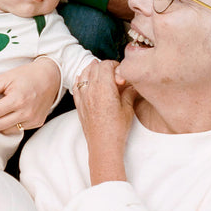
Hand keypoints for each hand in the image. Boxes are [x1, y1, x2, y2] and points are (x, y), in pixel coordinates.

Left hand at [0, 57, 59, 134]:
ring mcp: (33, 120)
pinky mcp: (37, 123)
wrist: (51, 76)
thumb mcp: (5, 78)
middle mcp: (26, 113)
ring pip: (5, 130)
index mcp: (17, 100)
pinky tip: (4, 114)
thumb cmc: (27, 74)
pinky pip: (16, 128)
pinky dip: (6, 123)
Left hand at [73, 60, 136, 184]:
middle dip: (104, 66)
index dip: (114, 64)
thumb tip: (133, 84)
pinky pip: (77, 85)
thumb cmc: (117, 129)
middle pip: (94, 67)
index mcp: (104, 88)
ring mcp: (83, 96)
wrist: (103, 145)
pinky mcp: (79, 104)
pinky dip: (81, 79)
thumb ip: (129, 92)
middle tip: (113, 72)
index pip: (106, 65)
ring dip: (92, 69)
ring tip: (99, 71)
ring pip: (84, 73)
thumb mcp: (127, 109)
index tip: (120, 71)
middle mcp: (91, 89)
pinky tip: (84, 79)